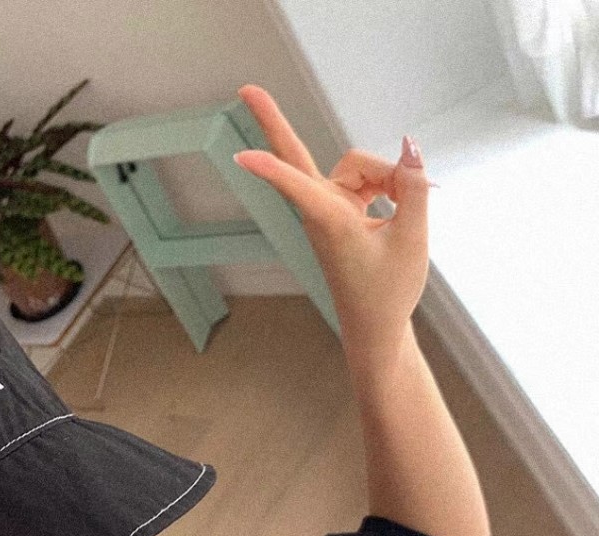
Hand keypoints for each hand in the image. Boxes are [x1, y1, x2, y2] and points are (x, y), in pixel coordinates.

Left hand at [233, 85, 432, 354]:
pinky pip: (365, 179)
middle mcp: (323, 212)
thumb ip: (413, 188)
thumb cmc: (388, 292)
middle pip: (302, 157)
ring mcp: (329, 209)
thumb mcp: (413, 239)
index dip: (271, 169)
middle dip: (273, 122)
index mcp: (331, 223)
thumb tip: (410, 146)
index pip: (298, 186)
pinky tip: (401, 205)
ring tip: (404, 214)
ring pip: (359, 166)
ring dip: (387, 178)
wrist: (376, 328)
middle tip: (246, 88)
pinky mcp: (339, 210)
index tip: (240, 157)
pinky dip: (388, 186)